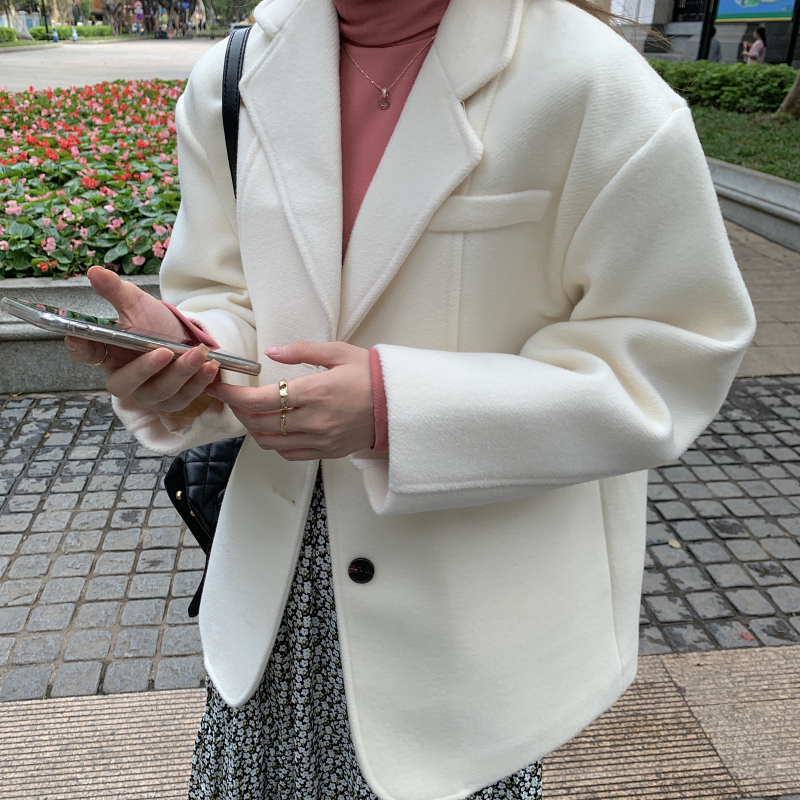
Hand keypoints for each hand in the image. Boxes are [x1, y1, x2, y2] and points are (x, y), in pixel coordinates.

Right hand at [64, 266, 219, 411]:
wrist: (186, 338)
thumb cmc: (154, 324)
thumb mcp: (137, 304)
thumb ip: (116, 291)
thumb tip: (95, 272)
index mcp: (106, 354)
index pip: (85, 354)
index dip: (79, 348)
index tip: (77, 336)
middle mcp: (123, 378)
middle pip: (122, 384)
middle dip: (145, 369)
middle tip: (164, 352)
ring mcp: (147, 394)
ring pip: (159, 392)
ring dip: (181, 373)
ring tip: (199, 353)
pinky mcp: (171, 402)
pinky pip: (183, 397)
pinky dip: (198, 382)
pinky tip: (209, 367)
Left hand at [204, 341, 373, 460]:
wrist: (399, 405)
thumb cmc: (370, 375)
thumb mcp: (338, 352)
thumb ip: (302, 350)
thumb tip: (271, 352)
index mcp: (315, 391)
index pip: (259, 399)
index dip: (233, 394)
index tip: (221, 386)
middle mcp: (314, 419)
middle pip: (258, 422)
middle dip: (237, 409)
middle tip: (231, 395)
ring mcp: (320, 439)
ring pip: (269, 441)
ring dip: (253, 427)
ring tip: (250, 411)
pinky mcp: (326, 452)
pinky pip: (288, 452)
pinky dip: (273, 442)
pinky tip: (274, 427)